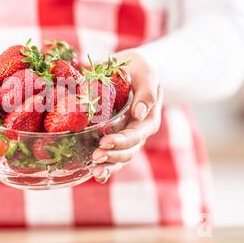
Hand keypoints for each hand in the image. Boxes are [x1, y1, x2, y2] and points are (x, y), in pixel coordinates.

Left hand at [92, 52, 162, 182]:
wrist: (132, 69)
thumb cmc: (139, 67)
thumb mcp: (146, 71)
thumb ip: (147, 90)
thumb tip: (140, 113)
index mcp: (149, 118)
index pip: (136, 134)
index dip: (121, 140)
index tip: (104, 141)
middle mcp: (139, 132)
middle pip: (128, 151)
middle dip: (112, 156)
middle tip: (95, 157)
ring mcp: (128, 138)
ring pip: (121, 158)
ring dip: (108, 166)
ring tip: (94, 172)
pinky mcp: (116, 138)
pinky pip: (113, 155)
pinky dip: (105, 167)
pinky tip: (94, 175)